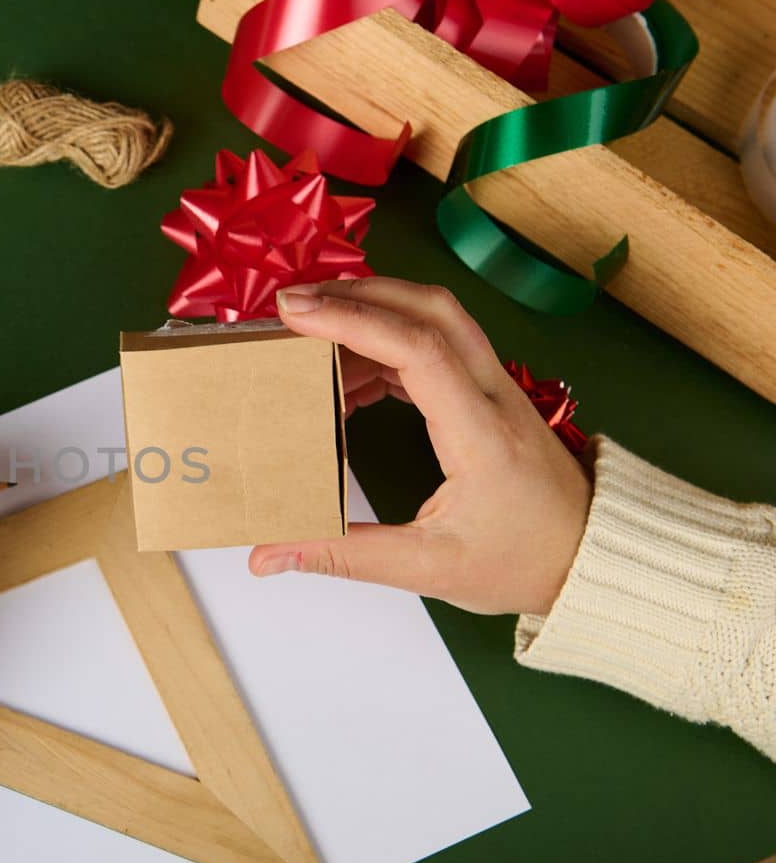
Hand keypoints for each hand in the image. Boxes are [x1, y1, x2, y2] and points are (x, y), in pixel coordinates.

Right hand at [251, 278, 592, 615]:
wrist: (593, 560)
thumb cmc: (523, 563)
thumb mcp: (429, 569)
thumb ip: (343, 554)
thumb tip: (268, 554)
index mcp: (481, 433)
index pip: (417, 348)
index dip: (352, 321)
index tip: (294, 315)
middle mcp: (494, 395)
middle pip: (428, 308)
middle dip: (354, 294)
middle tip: (291, 307)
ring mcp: (497, 388)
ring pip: (435, 317)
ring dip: (371, 312)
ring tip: (310, 341)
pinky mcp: (489, 394)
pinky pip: (437, 344)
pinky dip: (386, 344)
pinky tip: (350, 379)